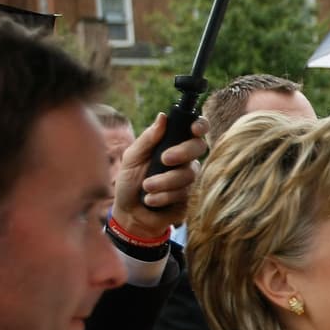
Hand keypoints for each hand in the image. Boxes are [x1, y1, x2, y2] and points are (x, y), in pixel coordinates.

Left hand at [113, 112, 208, 239]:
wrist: (130, 213)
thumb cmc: (129, 181)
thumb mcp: (132, 157)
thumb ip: (147, 138)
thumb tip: (163, 117)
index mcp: (172, 143)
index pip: (195, 128)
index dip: (200, 124)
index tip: (194, 129)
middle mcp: (185, 159)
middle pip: (199, 147)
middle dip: (182, 152)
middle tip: (164, 160)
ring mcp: (189, 178)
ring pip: (189, 173)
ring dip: (164, 181)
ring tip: (146, 187)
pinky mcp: (190, 197)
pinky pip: (183, 193)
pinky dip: (163, 196)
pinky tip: (151, 200)